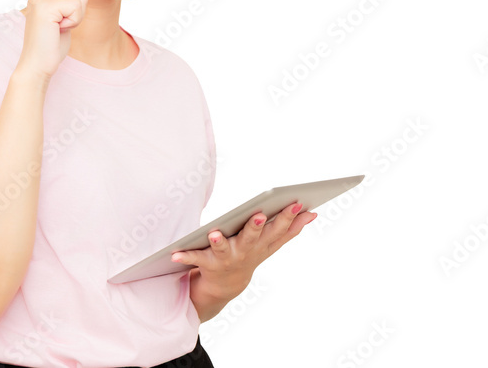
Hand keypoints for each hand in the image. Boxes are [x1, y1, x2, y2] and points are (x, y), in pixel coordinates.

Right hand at [16, 0, 88, 79]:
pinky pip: (76, 5)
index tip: (69, 6)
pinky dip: (74, 20)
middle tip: (63, 22)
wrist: (38, 65)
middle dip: (80, 7)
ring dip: (77, 15)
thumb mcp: (62, 15)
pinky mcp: (45, 8)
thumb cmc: (51, 44)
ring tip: (60, 26)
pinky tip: (60, 29)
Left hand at [170, 202, 316, 298]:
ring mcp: (226, 259)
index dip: (288, 216)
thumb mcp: (271, 244)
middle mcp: (246, 251)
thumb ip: (291, 228)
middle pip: (252, 237)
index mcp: (262, 244)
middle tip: (261, 214)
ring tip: (214, 233)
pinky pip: (194, 258)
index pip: (277, 229)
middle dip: (256, 226)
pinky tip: (174, 252)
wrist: (225, 285)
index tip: (297, 203)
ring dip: (220, 242)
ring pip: (224, 249)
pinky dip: (185, 256)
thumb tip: (312, 212)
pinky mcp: (206, 263)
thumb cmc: (250, 254)